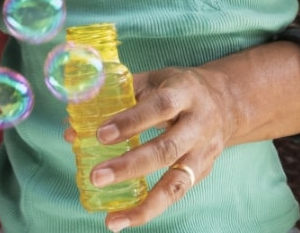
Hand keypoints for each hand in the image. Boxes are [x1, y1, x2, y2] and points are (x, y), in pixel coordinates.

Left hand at [71, 66, 235, 231]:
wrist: (227, 101)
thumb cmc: (175, 88)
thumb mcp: (150, 80)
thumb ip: (112, 98)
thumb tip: (72, 129)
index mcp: (183, 93)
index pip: (158, 107)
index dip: (130, 121)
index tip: (100, 135)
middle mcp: (198, 124)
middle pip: (166, 149)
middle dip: (130, 166)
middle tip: (97, 177)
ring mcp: (204, 151)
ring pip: (177, 181)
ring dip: (145, 204)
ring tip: (113, 219)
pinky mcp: (203, 171)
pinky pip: (178, 193)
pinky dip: (152, 208)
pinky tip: (127, 218)